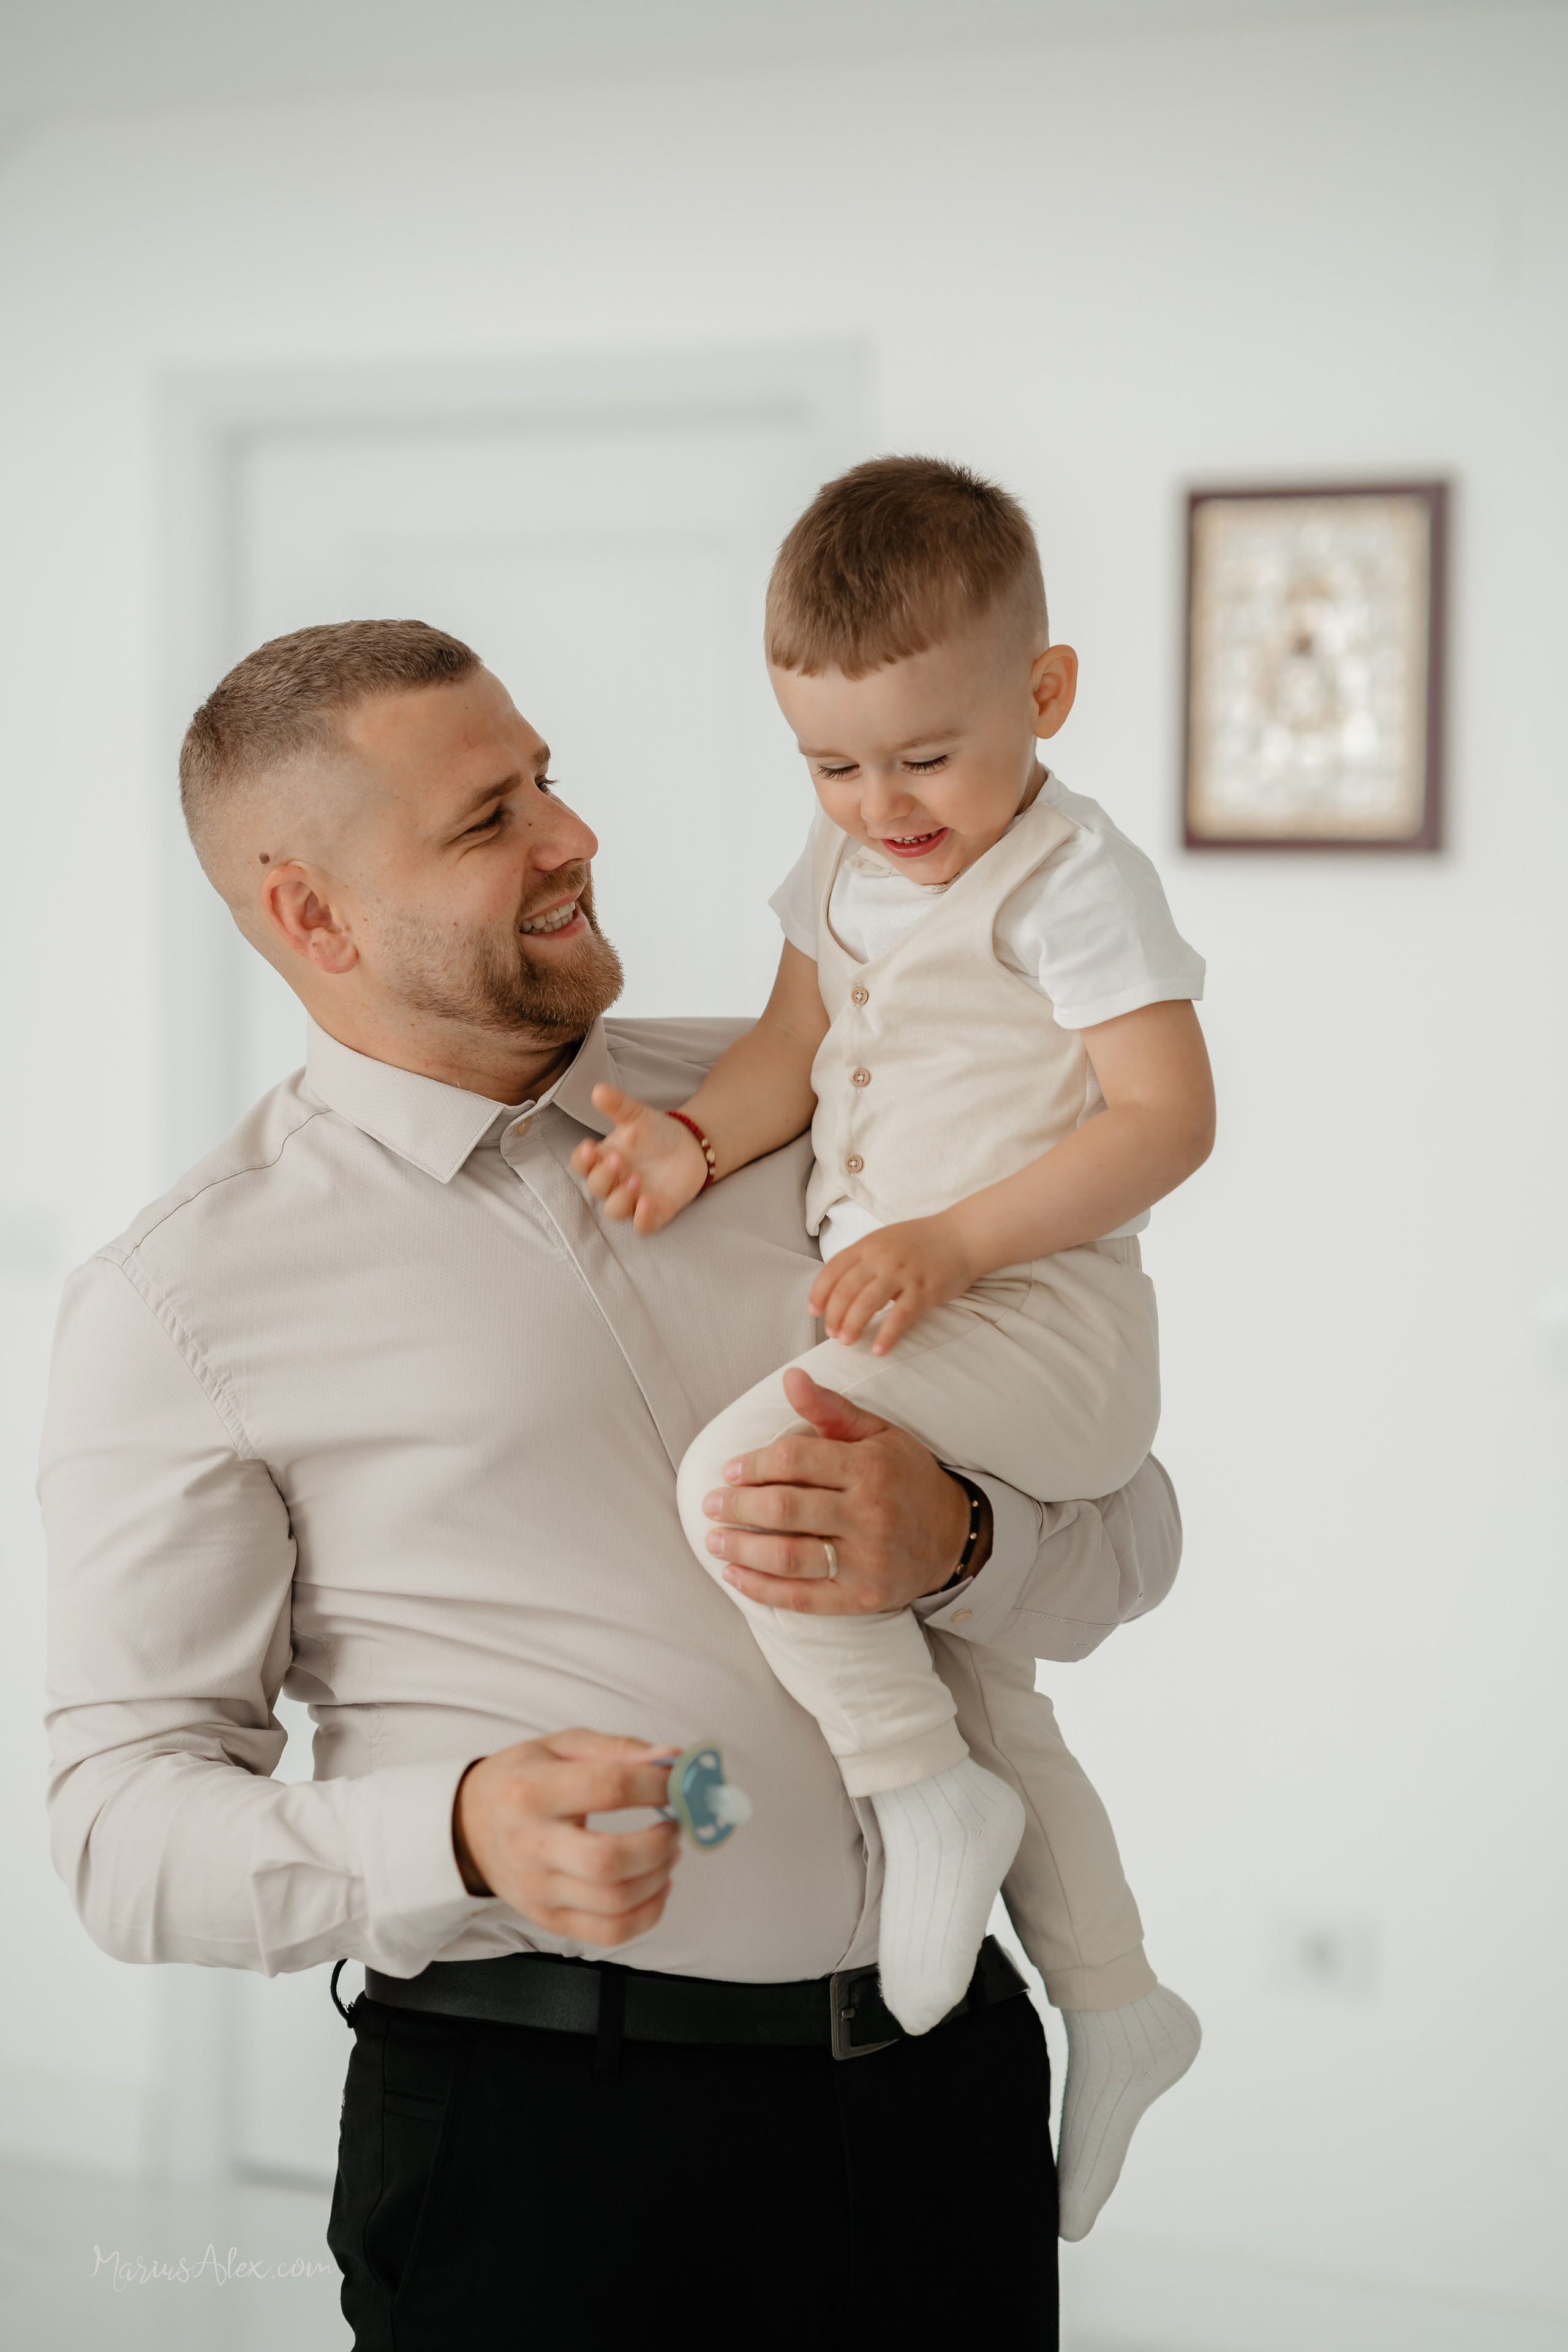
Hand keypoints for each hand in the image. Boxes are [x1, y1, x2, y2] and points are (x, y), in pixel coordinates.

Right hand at [453, 1729, 680, 1944]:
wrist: (468, 1826)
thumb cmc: (521, 1780)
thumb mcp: (560, 1746)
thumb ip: (618, 1749)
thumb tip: (671, 1759)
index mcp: (533, 1791)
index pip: (608, 1788)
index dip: (655, 1786)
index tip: (677, 1783)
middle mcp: (531, 1844)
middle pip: (610, 1860)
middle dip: (659, 1843)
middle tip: (674, 1825)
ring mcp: (538, 1890)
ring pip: (615, 1901)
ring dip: (660, 1876)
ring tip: (667, 1852)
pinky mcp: (547, 1919)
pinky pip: (609, 1933)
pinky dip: (648, 1913)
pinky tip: (656, 1886)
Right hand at [569, 1084, 708, 1234]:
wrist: (691, 1146)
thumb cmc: (656, 1133)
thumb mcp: (637, 1116)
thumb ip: (618, 1105)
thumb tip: (598, 1090)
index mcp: (604, 1159)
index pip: (581, 1165)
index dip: (581, 1160)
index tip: (589, 1147)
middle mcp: (614, 1183)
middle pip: (596, 1188)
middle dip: (604, 1176)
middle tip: (619, 1161)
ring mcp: (633, 1200)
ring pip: (614, 1211)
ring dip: (620, 1199)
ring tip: (635, 1180)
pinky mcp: (655, 1213)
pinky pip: (642, 1226)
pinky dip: (642, 1219)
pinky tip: (647, 1203)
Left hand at [701, 1369, 983, 1613]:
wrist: (954, 1536)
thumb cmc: (905, 1477)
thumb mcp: (878, 1434)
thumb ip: (830, 1410)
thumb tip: (789, 1379)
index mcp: (870, 1467)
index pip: (795, 1460)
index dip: (753, 1464)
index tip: (729, 1471)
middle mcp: (870, 1514)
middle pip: (785, 1509)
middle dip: (738, 1506)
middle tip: (710, 1504)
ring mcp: (867, 1561)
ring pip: (789, 1556)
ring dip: (742, 1548)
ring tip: (714, 1539)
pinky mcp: (861, 1598)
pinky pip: (801, 1597)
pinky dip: (761, 1588)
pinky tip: (734, 1575)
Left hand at [807, 1214, 974, 1351]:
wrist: (961, 1236)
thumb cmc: (921, 1242)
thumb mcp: (884, 1241)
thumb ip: (863, 1261)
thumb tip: (842, 1291)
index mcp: (867, 1245)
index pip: (832, 1270)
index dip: (819, 1294)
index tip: (814, 1312)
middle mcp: (881, 1258)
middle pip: (845, 1290)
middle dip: (834, 1316)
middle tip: (832, 1334)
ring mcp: (902, 1273)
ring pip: (867, 1303)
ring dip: (852, 1326)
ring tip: (847, 1342)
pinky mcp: (923, 1290)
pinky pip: (900, 1316)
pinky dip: (887, 1336)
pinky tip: (879, 1350)